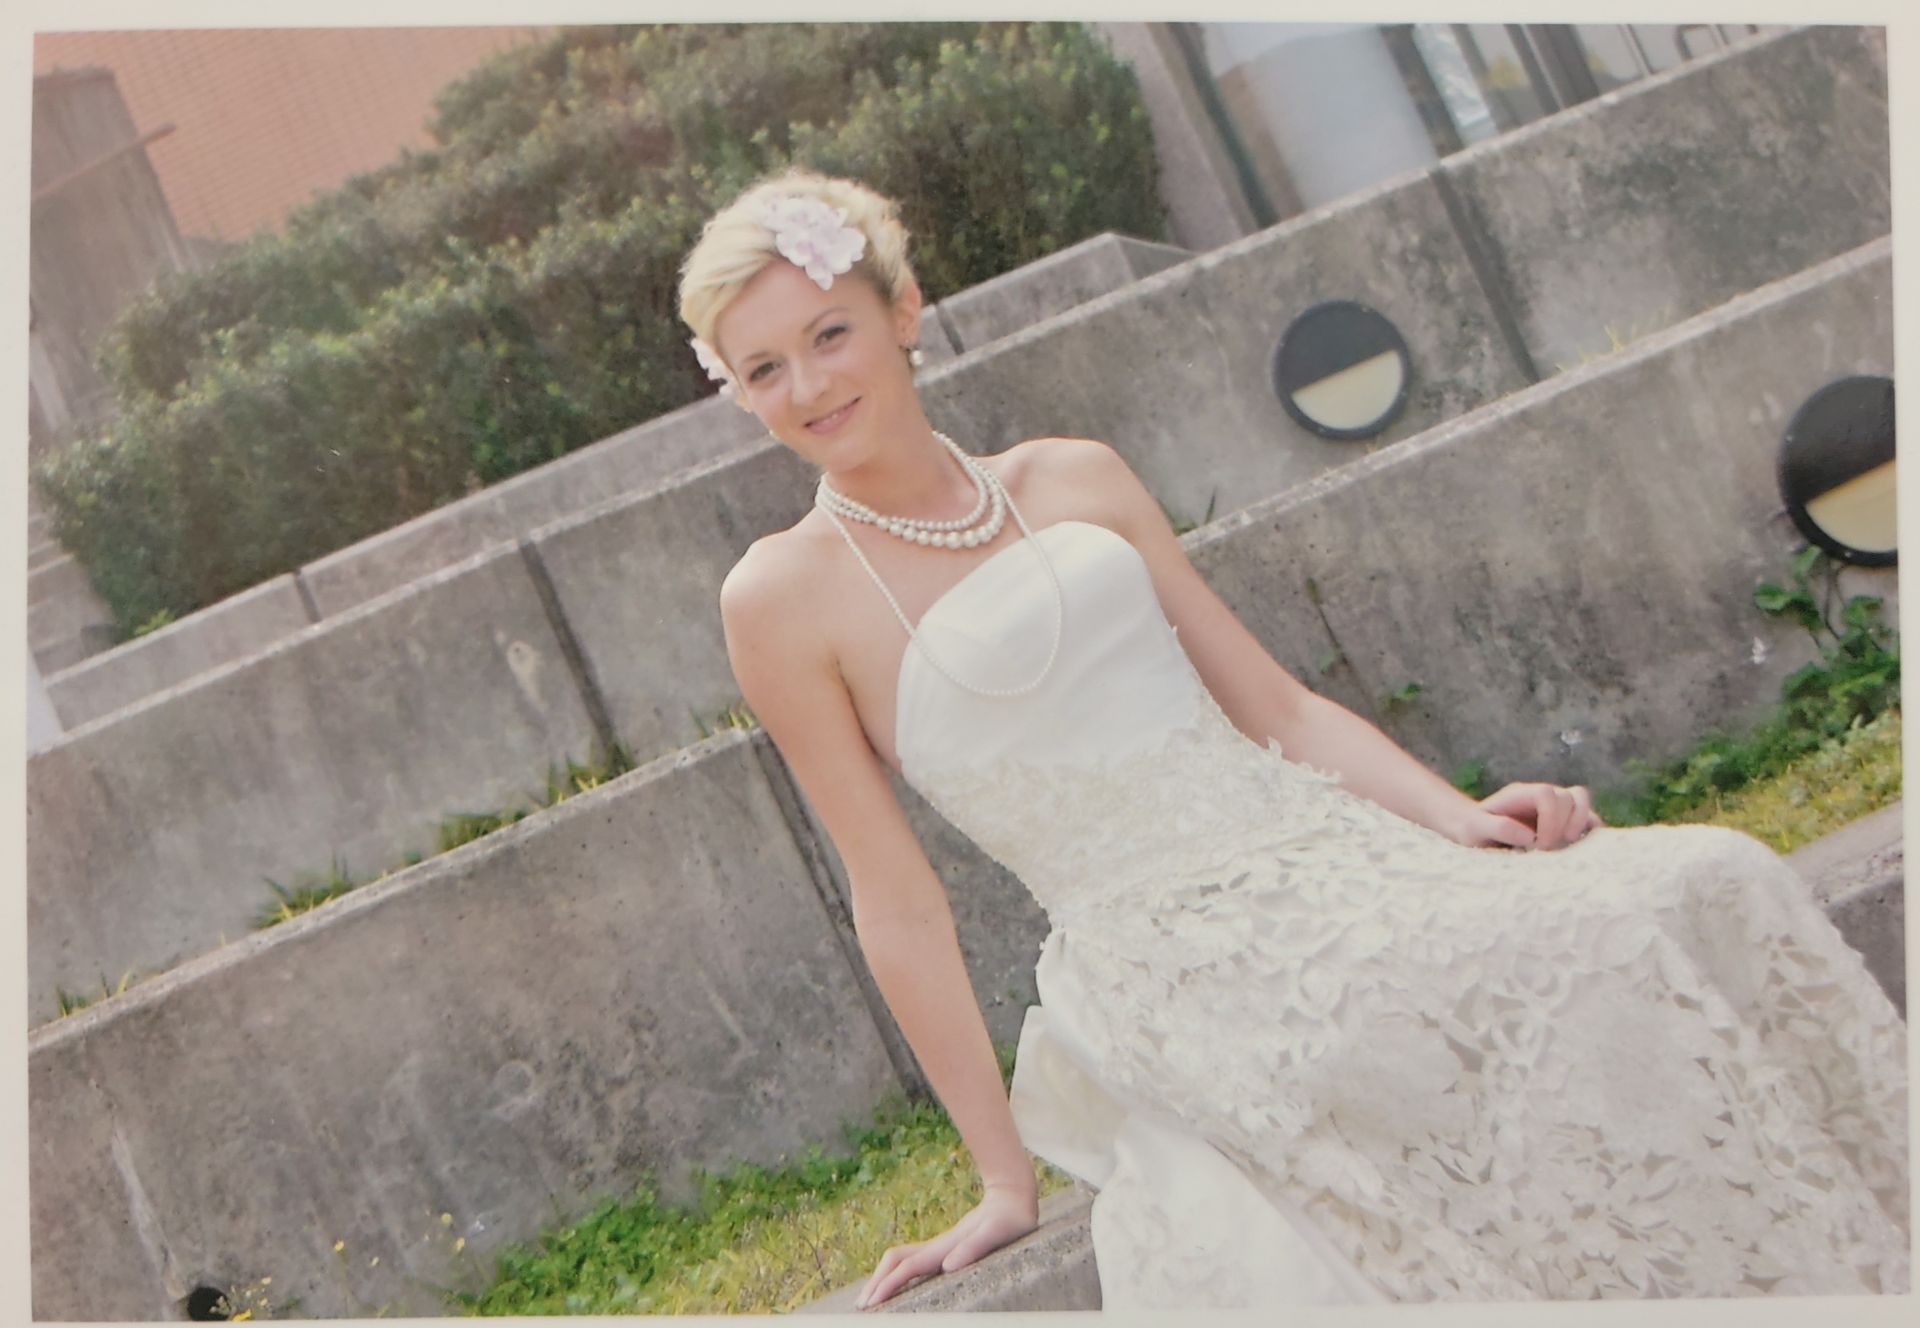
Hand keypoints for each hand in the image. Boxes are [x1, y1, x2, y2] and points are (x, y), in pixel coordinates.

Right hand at [855, 1181, 1039, 1309]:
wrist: (1012, 1196)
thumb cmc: (1010, 1219)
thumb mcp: (997, 1234)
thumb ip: (974, 1248)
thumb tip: (948, 1267)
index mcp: (946, 1246)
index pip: (908, 1267)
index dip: (889, 1284)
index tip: (873, 1303)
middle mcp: (938, 1246)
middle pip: (895, 1261)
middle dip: (876, 1281)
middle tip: (862, 1306)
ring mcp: (940, 1246)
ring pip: (901, 1260)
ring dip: (883, 1277)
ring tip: (871, 1298)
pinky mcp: (945, 1247)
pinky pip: (912, 1261)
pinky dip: (896, 1273)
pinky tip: (897, 1284)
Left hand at [1450, 781, 1603, 851]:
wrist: (1474, 831)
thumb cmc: (1473, 830)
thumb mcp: (1475, 829)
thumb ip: (1498, 828)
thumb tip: (1529, 835)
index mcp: (1520, 794)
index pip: (1546, 794)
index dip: (1550, 819)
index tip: (1539, 845)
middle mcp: (1540, 795)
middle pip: (1569, 796)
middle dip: (1565, 824)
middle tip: (1550, 850)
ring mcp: (1554, 806)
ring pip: (1581, 800)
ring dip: (1582, 822)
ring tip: (1571, 844)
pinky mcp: (1563, 820)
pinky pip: (1587, 816)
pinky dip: (1591, 829)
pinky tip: (1584, 847)